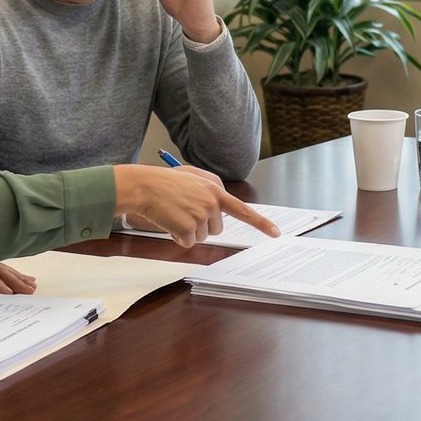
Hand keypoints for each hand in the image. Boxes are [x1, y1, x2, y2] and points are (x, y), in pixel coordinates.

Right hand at [112, 164, 282, 245]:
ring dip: (188, 230)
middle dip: (201, 225)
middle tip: (183, 211)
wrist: (144, 185)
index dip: (261, 224)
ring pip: (202, 236)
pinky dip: (178, 237)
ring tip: (174, 213)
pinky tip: (169, 222)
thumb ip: (209, 189)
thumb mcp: (192, 177)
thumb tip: (219, 207)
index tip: (276, 234)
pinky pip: (188, 242)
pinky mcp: (189, 227)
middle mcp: (213, 201)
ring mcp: (202, 214)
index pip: (243, 210)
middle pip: (216, 228)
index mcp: (215, 189)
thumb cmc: (164, 182)